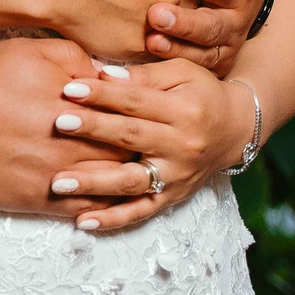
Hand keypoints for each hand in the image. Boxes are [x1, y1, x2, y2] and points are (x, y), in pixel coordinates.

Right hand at [0, 36, 140, 222]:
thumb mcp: (30, 52)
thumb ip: (76, 60)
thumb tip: (109, 77)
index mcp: (74, 104)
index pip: (124, 117)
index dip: (142, 120)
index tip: (153, 120)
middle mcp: (70, 143)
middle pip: (122, 152)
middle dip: (142, 153)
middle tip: (158, 153)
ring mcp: (53, 175)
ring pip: (106, 186)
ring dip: (125, 185)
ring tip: (141, 182)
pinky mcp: (33, 199)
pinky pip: (77, 211)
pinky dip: (96, 211)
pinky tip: (106, 208)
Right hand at [38, 0, 257, 71]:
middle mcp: (176, 1)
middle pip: (196, 10)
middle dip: (187, 9)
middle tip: (169, 6)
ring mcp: (158, 28)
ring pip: (177, 36)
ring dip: (171, 33)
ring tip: (150, 25)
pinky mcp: (137, 50)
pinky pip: (153, 54)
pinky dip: (147, 47)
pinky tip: (133, 37)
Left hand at [44, 58, 254, 232]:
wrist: (236, 130)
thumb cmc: (201, 94)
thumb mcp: (181, 74)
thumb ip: (143, 76)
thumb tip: (102, 73)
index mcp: (183, 110)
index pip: (136, 101)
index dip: (103, 94)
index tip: (70, 89)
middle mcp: (182, 146)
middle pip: (130, 137)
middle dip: (93, 130)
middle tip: (58, 124)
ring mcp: (176, 176)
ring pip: (131, 181)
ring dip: (93, 184)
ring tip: (58, 183)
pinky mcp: (172, 198)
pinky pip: (140, 212)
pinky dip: (112, 219)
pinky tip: (82, 221)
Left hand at [145, 0, 265, 76]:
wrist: (236, 0)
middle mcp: (237, 20)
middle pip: (212, 24)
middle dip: (185, 20)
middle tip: (156, 13)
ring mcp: (225, 44)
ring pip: (203, 50)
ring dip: (177, 45)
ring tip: (151, 37)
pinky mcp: (213, 63)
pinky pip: (194, 66)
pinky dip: (173, 61)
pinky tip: (150, 52)